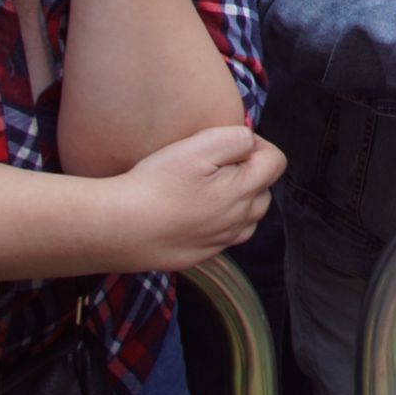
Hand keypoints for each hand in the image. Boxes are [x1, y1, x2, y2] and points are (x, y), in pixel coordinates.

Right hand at [112, 125, 285, 270]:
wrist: (118, 228)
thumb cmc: (157, 184)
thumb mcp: (199, 145)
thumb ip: (236, 138)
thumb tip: (250, 142)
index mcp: (244, 191)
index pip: (276, 162)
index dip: (258, 145)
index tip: (230, 143)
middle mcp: (239, 221)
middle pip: (263, 190)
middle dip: (248, 172)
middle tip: (214, 164)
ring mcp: (220, 242)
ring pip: (246, 217)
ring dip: (236, 200)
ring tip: (202, 188)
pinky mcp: (199, 256)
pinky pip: (222, 236)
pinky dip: (217, 222)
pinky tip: (189, 212)